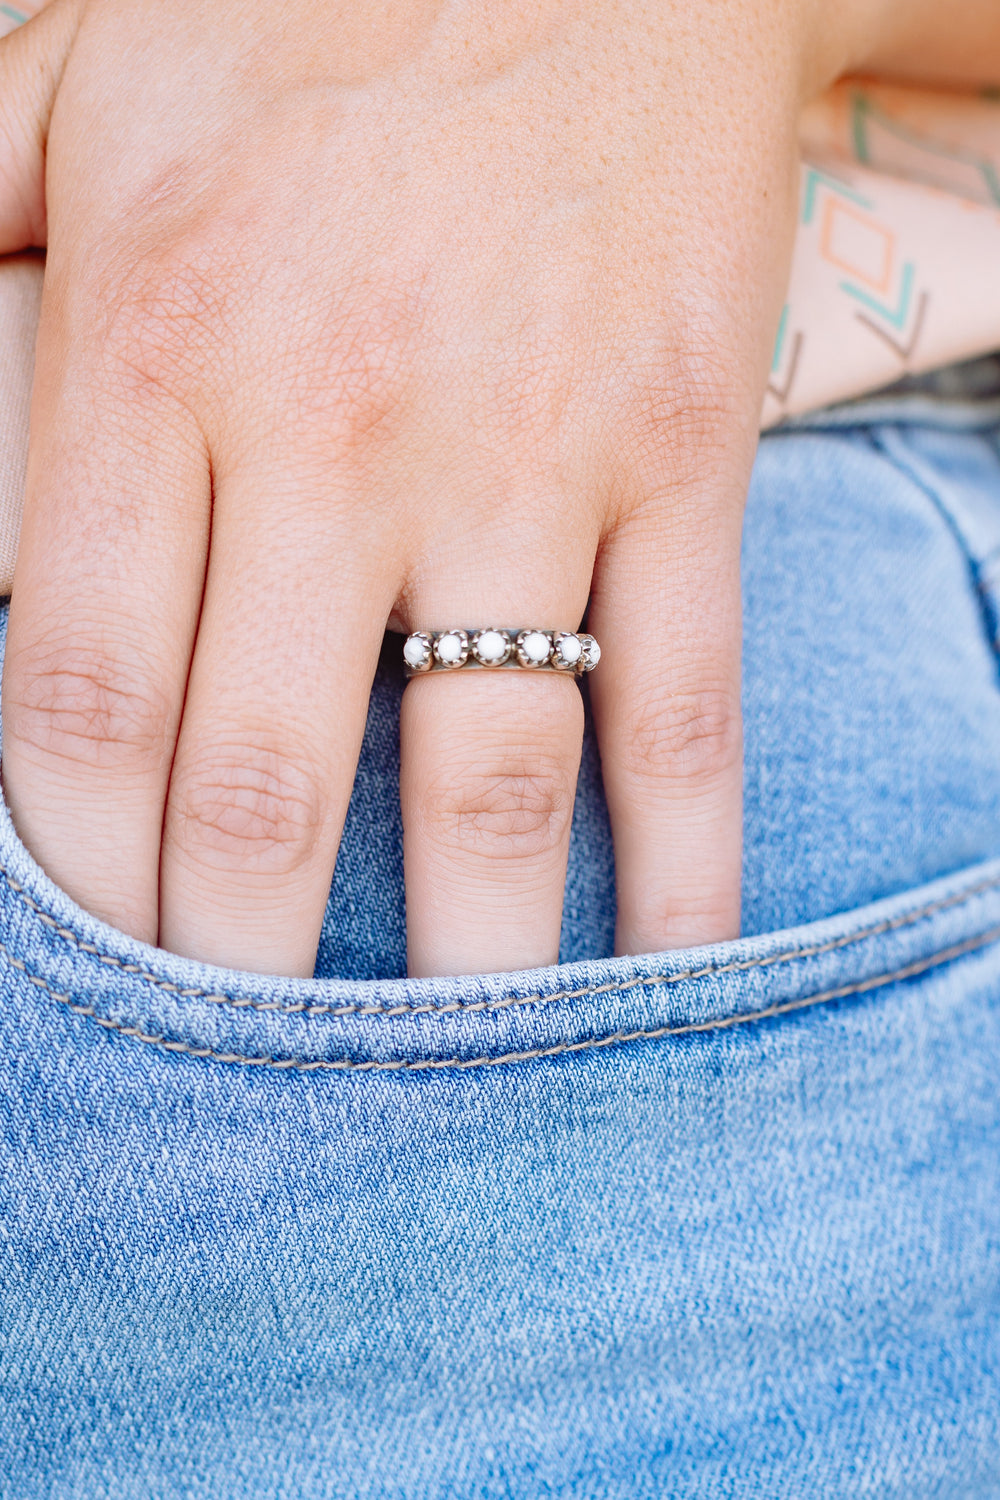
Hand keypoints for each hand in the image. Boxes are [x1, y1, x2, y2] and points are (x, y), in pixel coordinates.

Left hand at [0, 0, 857, 977]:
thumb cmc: (305, 11)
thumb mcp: (63, 86)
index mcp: (156, 346)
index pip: (83, 694)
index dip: (81, 866)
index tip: (104, 954)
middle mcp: (338, 428)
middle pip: (265, 781)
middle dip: (242, 956)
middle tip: (244, 1051)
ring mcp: (529, 453)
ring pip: (482, 781)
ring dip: (454, 962)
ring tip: (433, 1066)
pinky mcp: (686, 455)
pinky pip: (685, 702)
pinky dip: (682, 859)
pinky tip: (663, 958)